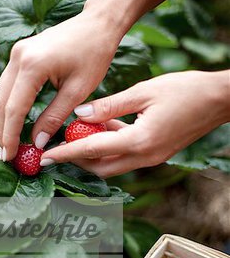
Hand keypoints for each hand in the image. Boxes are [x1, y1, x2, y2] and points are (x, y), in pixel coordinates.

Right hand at [0, 8, 121, 160]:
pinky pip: (8, 84)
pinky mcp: (20, 54)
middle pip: (1, 102)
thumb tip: (37, 143)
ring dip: (3, 120)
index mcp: (32, 65)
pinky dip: (8, 105)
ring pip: (0, 93)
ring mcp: (16, 53)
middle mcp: (18, 57)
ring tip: (8, 143)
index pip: (14, 109)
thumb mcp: (77, 92)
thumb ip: (54, 118)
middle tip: (5, 156)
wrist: (96, 24)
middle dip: (2, 131)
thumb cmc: (94, 55)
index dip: (10, 136)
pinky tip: (13, 122)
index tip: (9, 157)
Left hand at [40, 70, 229, 177]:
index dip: (65, 154)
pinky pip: (125, 156)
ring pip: (112, 164)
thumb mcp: (143, 92)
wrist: (219, 100)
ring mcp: (151, 159)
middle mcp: (143, 157)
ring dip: (93, 153)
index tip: (45, 158)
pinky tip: (103, 127)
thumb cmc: (185, 90)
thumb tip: (79, 113)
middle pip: (100, 167)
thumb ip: (109, 106)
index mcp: (139, 141)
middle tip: (58, 145)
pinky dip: (110, 147)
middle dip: (77, 159)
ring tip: (77, 132)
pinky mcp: (155, 155)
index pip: (92, 150)